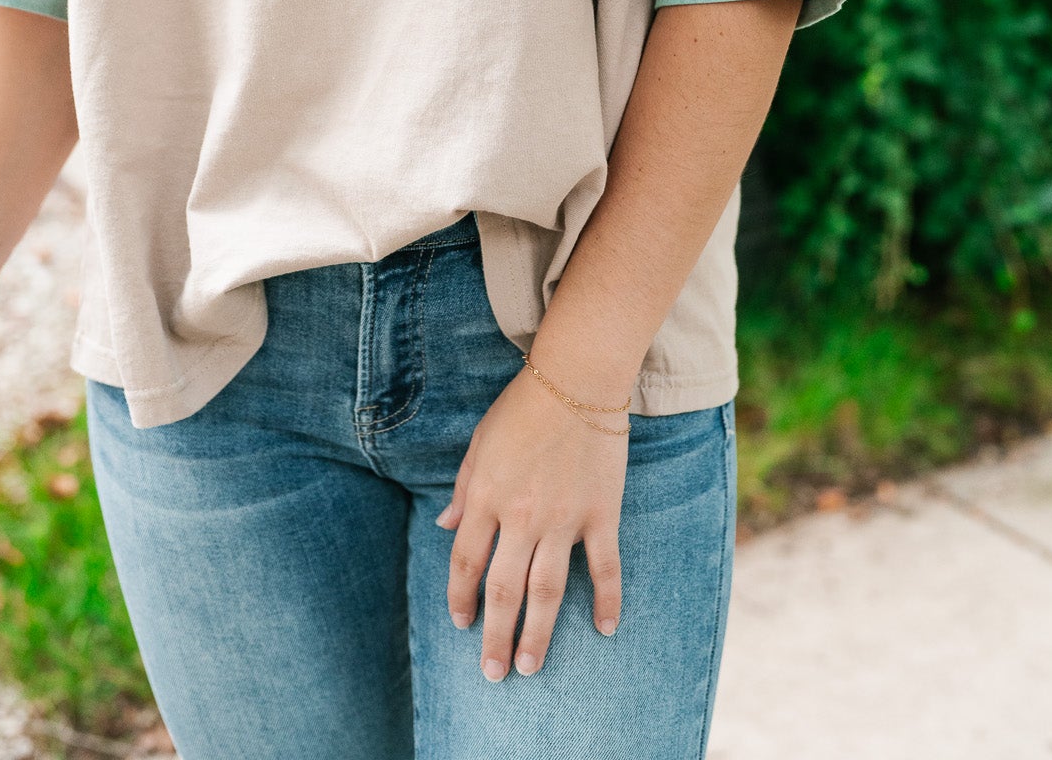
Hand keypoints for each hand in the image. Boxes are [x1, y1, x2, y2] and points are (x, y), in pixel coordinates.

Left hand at [435, 363, 627, 680]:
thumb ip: (464, 488)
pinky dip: (607, 600)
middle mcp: (522, 516)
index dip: (460, 598)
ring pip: (548, 591)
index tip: (461, 623)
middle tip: (494, 673)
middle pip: (504, 590)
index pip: (466, 562)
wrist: (577, 377)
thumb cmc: (524, 406)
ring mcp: (565, 518)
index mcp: (487, 497)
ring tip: (531, 666)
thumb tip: (444, 526)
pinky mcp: (601, 513)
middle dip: (495, 636)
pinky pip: (605, 567)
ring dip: (538, 634)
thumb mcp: (480, 443)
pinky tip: (604, 629)